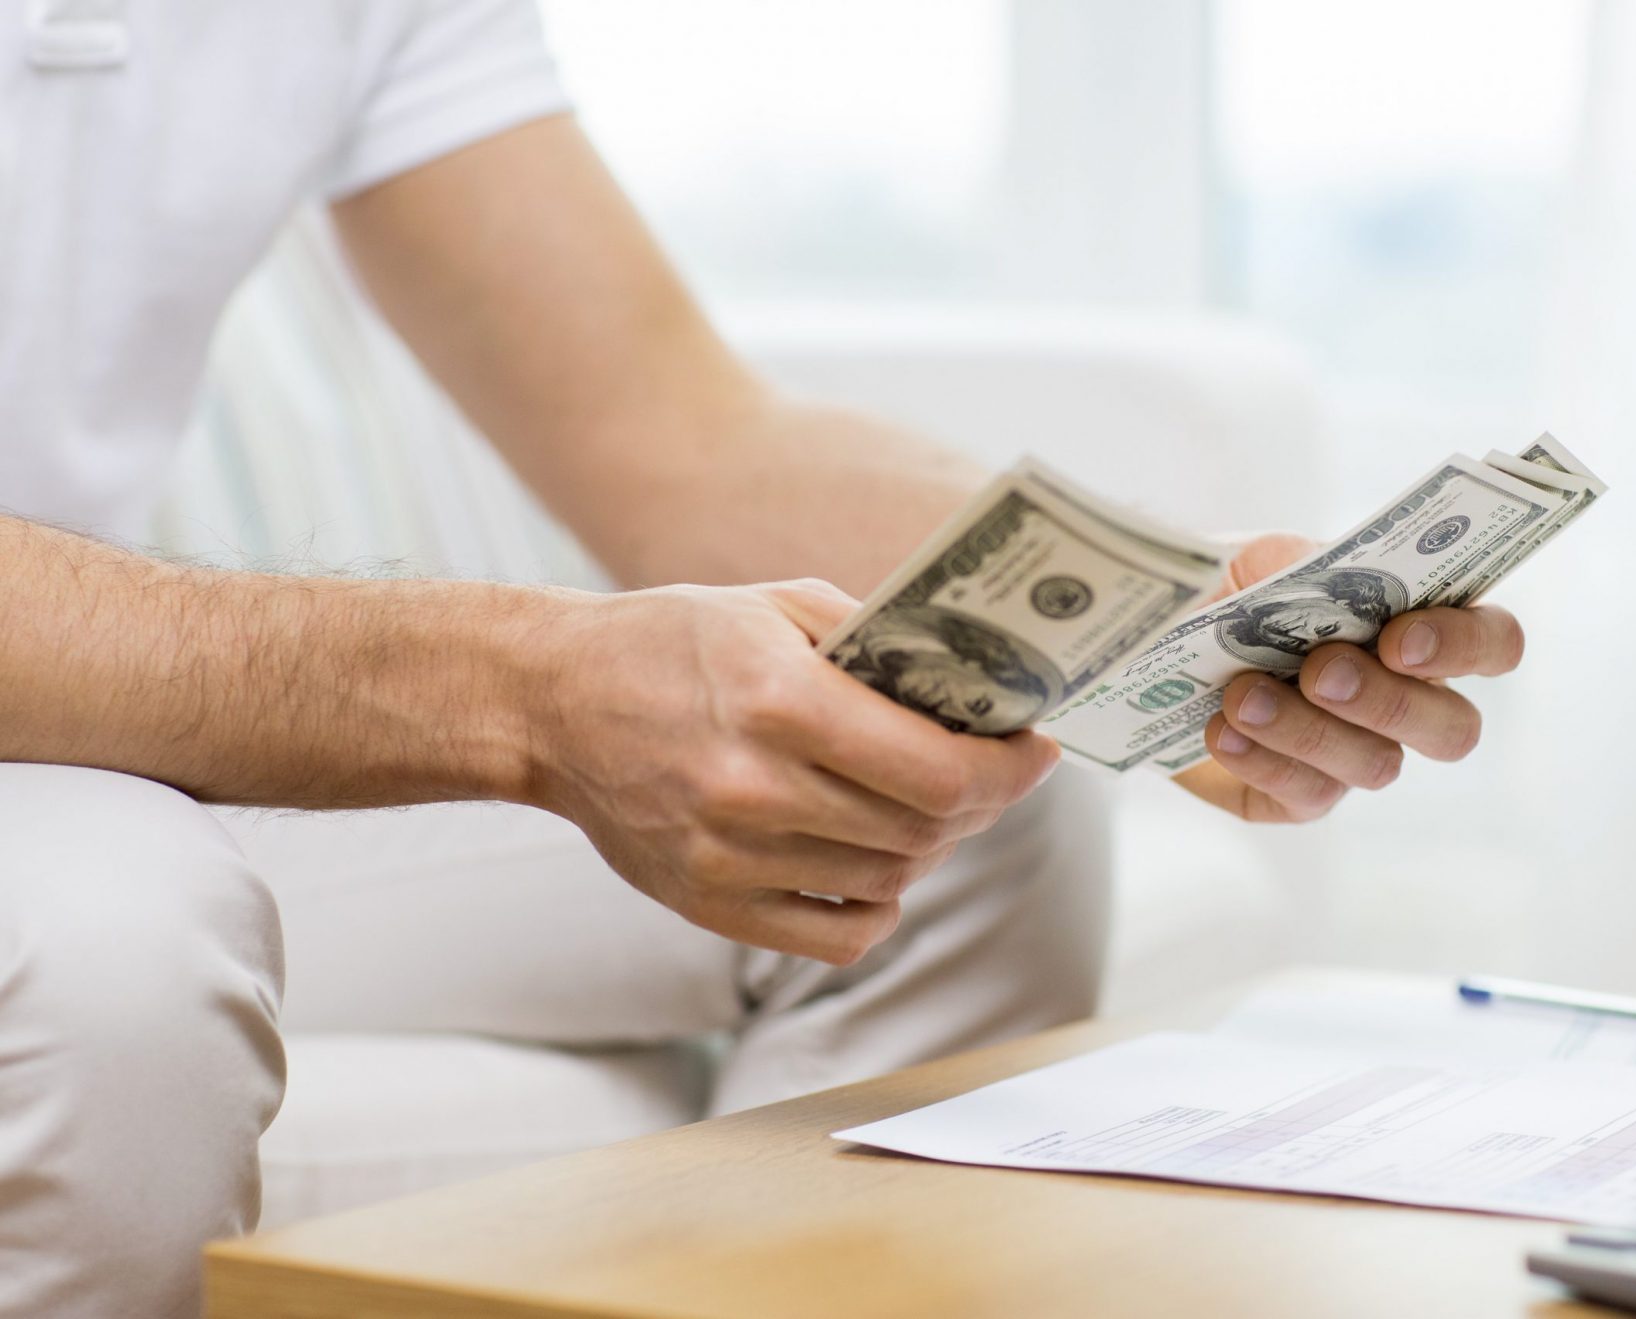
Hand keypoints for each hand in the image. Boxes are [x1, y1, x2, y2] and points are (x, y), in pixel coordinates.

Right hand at [526, 579, 1059, 962]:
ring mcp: (728, 857)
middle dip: (984, 801)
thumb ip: (879, 646)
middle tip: (994, 772)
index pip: (941, 770)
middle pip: (927, 829)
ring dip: (933, 845)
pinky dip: (880, 903)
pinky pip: (839, 934)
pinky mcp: (708, 904)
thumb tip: (978, 692)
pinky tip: (874, 860)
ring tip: (926, 804)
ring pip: (892, 880)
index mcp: (779, 701)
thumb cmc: (672, 641)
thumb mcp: (778, 607)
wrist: (549, 702)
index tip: (1036, 753)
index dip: (1011, 770)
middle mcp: (755, 788)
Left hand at [1174, 535, 1524, 822]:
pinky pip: (1308, 795)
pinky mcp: (1302, 798)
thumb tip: (1326, 579)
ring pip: (1378, 767)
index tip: (1400, 638)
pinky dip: (1263, 760)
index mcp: (1420, 627)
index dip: (1464, 645)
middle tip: (1321, 671)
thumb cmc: (1230, 594)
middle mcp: (1407, 700)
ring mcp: (1359, 756)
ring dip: (1309, 729)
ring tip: (1242, 696)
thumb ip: (1308, 563)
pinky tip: (1222, 731)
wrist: (1158, 646)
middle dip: (1390, 702)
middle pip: (1453, 729)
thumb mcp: (1265, 558)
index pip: (1492, 643)